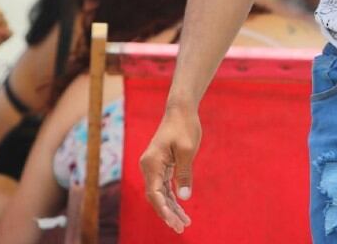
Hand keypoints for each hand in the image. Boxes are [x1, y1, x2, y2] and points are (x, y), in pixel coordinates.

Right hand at [141, 104, 200, 233]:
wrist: (181, 109)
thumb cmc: (185, 126)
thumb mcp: (188, 151)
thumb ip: (184, 174)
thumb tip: (184, 198)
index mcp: (151, 163)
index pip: (154, 193)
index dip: (163, 210)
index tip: (174, 222)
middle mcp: (148, 166)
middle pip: (156, 197)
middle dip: (168, 214)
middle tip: (182, 227)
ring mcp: (153, 166)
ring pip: (160, 194)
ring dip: (171, 208)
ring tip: (184, 223)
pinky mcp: (160, 165)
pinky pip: (163, 186)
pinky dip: (172, 198)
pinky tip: (181, 209)